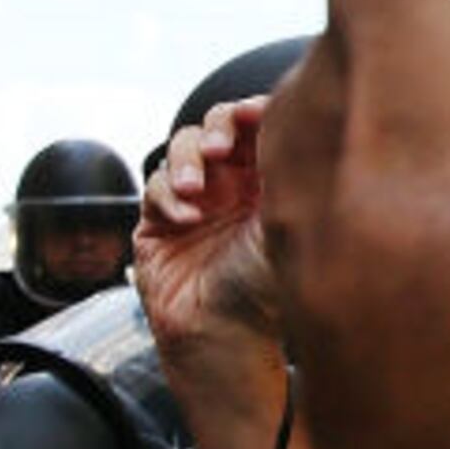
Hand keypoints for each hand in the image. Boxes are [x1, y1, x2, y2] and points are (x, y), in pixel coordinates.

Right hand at [136, 97, 281, 354]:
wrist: (222, 337)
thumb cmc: (264, 290)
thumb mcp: (285, 226)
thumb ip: (286, 174)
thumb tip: (295, 121)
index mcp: (267, 180)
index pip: (258, 126)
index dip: (253, 111)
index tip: (254, 113)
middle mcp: (232, 185)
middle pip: (217, 125)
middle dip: (216, 127)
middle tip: (220, 148)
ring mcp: (195, 200)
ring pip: (182, 148)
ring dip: (186, 161)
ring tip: (195, 191)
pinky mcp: (159, 220)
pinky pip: (155, 185)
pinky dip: (166, 195)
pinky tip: (185, 220)